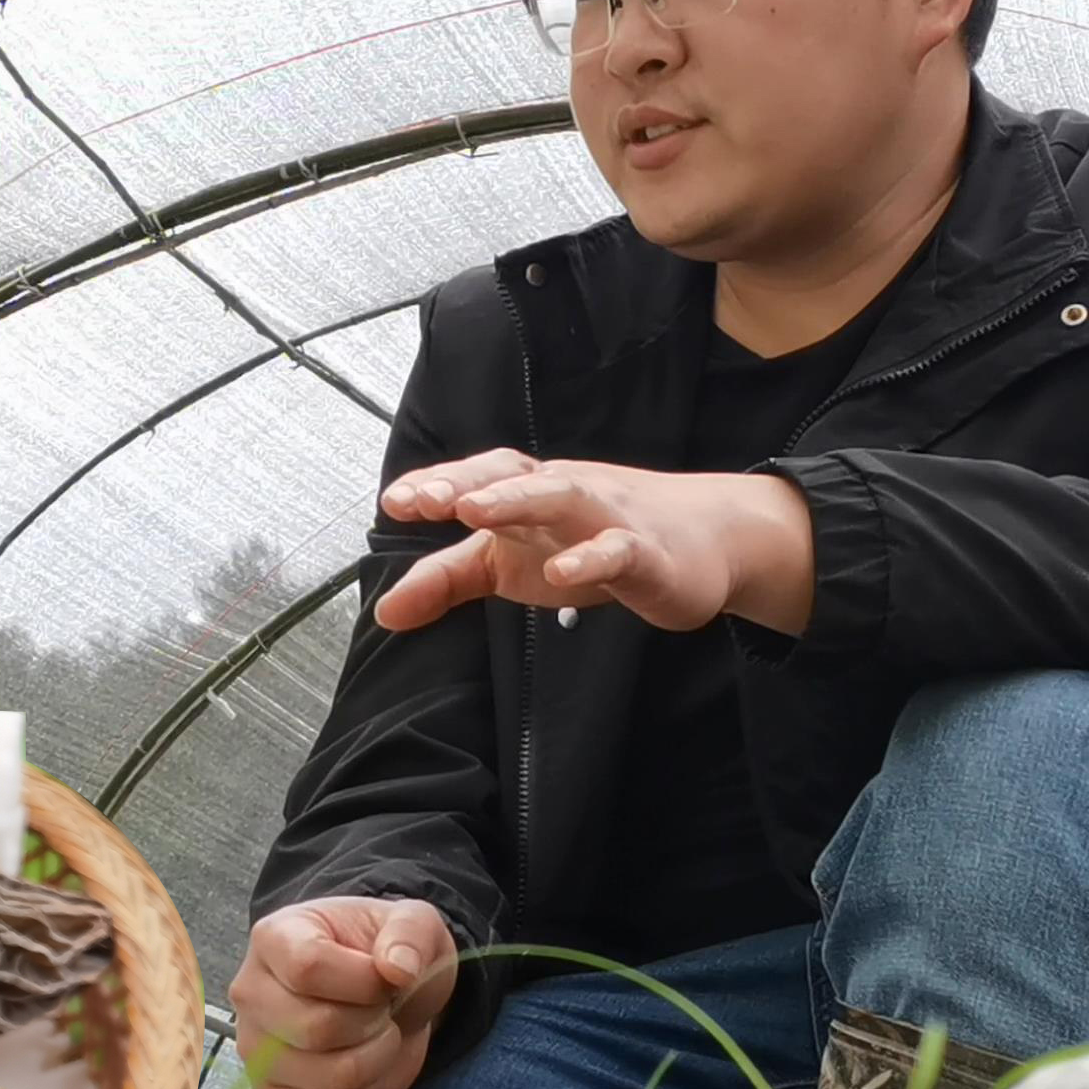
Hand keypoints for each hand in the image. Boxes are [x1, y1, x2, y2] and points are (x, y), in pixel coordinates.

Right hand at [232, 895, 457, 1088]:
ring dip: (379, 1059)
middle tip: (384, 1008)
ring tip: (380, 1034)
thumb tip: (398, 970)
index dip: (364, 981)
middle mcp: (250, 994)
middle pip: (316, 1028)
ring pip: (332, 1077)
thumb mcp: (412, 924)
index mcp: (274, 938)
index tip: (386, 978)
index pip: (308, 968)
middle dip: (374, 1022)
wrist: (376, 994)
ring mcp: (255, 1051)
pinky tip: (371, 1065)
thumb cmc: (384, 955)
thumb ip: (411, 933)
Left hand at [375, 451, 814, 636]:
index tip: (394, 502)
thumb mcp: (510, 564)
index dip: (438, 484)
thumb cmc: (591, 542)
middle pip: (513, 476)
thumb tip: (384, 611)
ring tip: (474, 512)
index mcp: (527, 493)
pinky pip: (620, 550)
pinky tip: (563, 574)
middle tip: (424, 499)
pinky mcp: (648, 554)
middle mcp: (564, 494)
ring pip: (562, 496)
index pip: (479, 477)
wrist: (703, 541)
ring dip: (517, 500)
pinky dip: (592, 557)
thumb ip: (447, 581)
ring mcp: (608, 518)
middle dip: (467, 483)